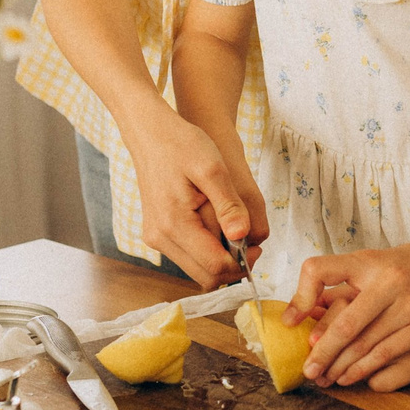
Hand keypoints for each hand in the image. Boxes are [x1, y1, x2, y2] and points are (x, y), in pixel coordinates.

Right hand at [129, 110, 264, 287]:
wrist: (151, 134)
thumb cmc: (181, 145)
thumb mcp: (213, 169)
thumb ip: (229, 205)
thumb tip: (243, 236)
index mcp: (174, 224)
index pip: (214, 266)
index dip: (243, 263)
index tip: (258, 246)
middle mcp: (160, 238)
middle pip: (205, 276)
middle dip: (233, 266)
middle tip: (250, 242)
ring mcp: (156, 238)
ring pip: (197, 270)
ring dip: (220, 258)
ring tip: (233, 229)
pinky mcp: (157, 234)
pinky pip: (188, 256)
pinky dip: (207, 250)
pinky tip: (217, 226)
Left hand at [286, 239, 409, 387]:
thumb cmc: (407, 267)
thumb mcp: (373, 264)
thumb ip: (341, 285)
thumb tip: (303, 311)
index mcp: (368, 261)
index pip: (321, 270)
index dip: (301, 296)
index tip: (290, 321)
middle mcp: (388, 281)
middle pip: (345, 323)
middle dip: (322, 352)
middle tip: (307, 370)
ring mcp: (409, 305)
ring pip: (366, 344)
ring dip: (341, 366)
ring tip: (325, 378)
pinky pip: (388, 352)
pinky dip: (365, 368)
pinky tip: (350, 376)